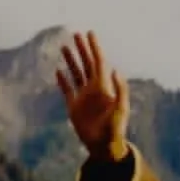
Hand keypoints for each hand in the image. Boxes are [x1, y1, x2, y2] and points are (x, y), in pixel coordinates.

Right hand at [56, 31, 129, 161]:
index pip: (99, 62)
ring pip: (76, 73)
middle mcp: (93, 89)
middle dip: (82, 49)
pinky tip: (58, 71)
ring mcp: (83, 97)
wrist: (104, 147)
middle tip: (75, 33)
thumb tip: (115, 69)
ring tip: (64, 46)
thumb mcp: (121, 109)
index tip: (90, 33)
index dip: (95, 47)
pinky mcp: (74, 107)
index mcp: (104, 87)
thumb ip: (120, 90)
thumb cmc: (115, 129)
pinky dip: (62, 81)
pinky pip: (67, 90)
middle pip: (86, 64)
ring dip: (71, 60)